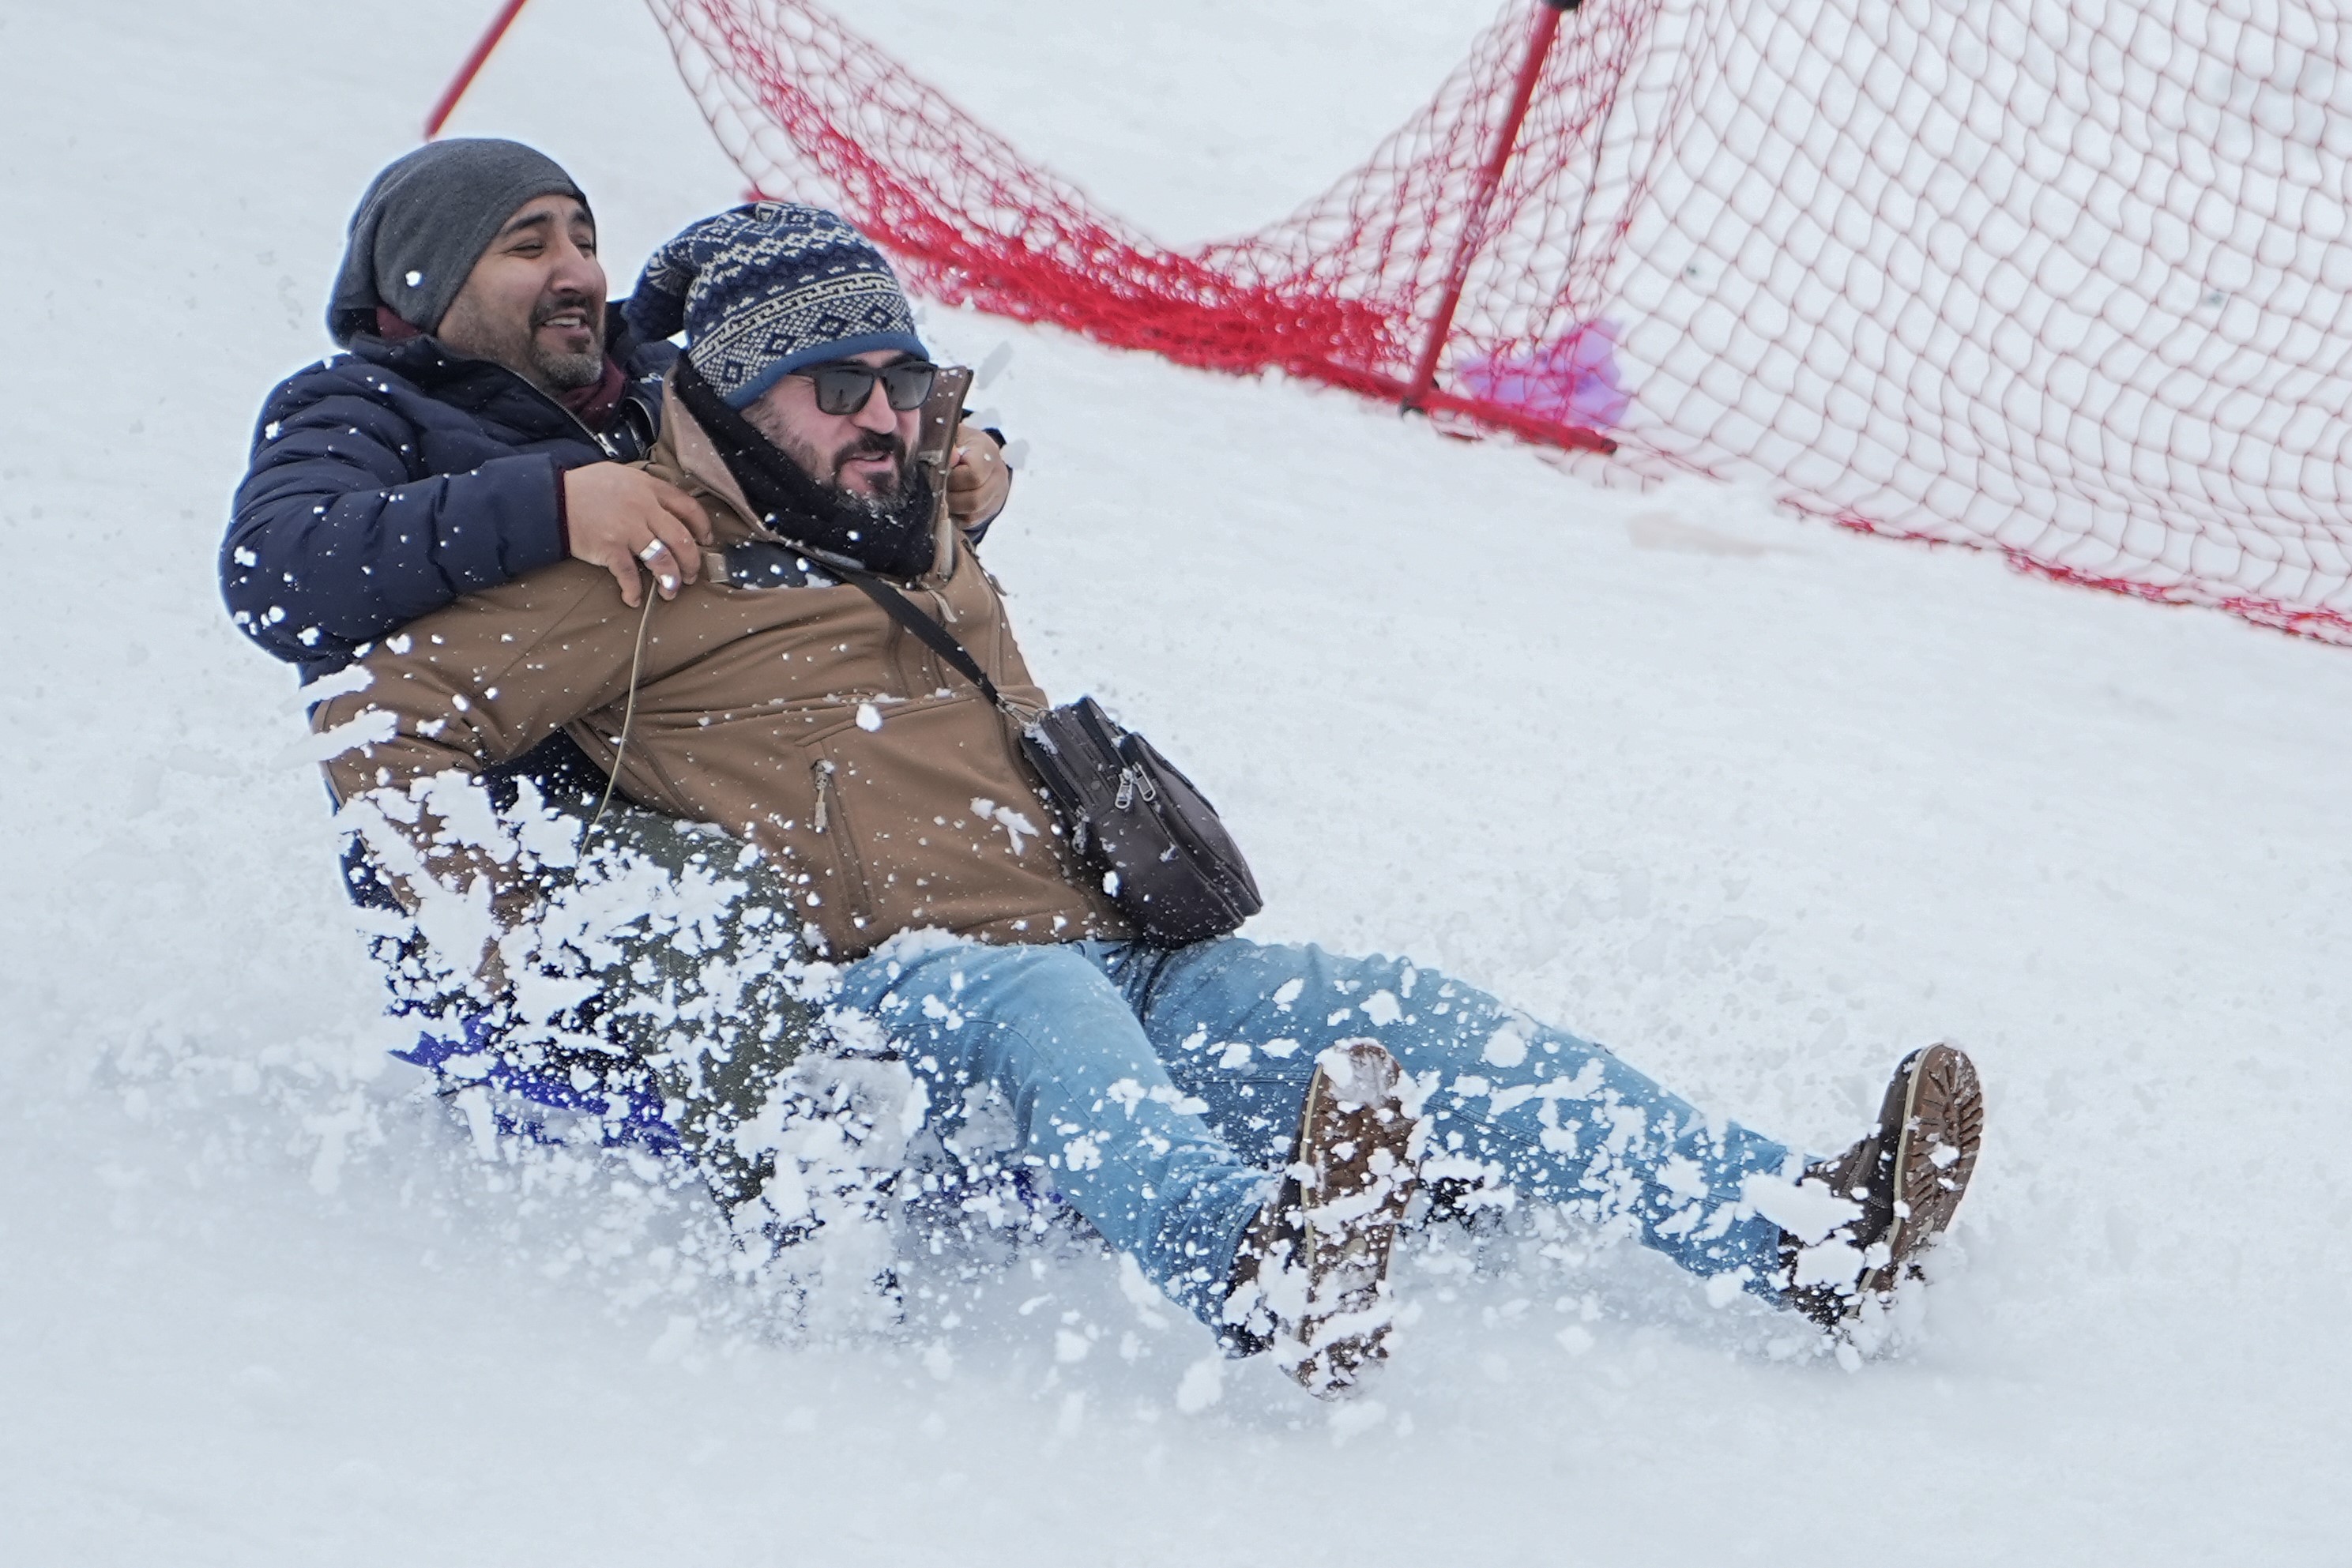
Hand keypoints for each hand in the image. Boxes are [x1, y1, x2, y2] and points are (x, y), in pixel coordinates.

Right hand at [562, 462, 713, 606]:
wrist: (552, 497)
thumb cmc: (585, 487)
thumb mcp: (621, 476)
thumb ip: (645, 489)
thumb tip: (664, 506)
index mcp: (649, 487)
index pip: (688, 507)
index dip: (702, 527)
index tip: (705, 540)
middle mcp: (643, 508)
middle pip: (681, 539)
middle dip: (691, 562)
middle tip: (691, 575)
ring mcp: (627, 529)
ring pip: (663, 560)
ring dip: (671, 580)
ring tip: (671, 591)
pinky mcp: (610, 548)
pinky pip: (629, 574)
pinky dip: (633, 590)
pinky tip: (633, 598)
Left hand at [946, 426, 1011, 529]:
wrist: (977, 452)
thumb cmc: (960, 443)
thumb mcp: (953, 436)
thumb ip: (949, 445)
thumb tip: (952, 457)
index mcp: (988, 453)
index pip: (974, 475)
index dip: (953, 478)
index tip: (942, 472)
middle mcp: (999, 475)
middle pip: (974, 499)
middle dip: (950, 496)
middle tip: (936, 488)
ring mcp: (997, 495)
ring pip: (972, 514)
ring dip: (951, 508)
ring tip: (941, 495)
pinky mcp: (991, 509)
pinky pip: (970, 521)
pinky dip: (955, 515)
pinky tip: (948, 502)